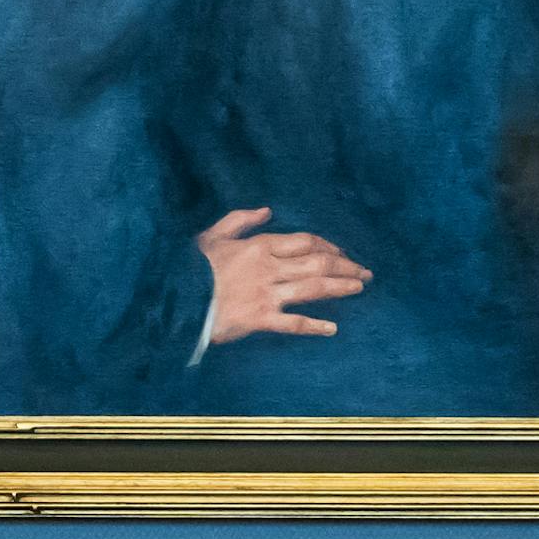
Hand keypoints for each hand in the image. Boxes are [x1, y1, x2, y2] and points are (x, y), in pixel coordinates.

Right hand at [197, 207, 370, 343]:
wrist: (173, 298)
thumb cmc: (190, 267)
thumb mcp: (212, 235)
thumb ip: (240, 220)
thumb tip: (267, 209)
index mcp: (260, 246)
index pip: (305, 241)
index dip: (329, 246)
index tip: (343, 252)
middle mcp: (269, 268)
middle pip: (317, 262)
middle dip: (345, 266)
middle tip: (365, 272)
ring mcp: (266, 294)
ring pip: (312, 287)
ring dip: (339, 287)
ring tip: (359, 288)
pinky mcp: (259, 319)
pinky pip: (292, 323)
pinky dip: (314, 326)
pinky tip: (332, 329)